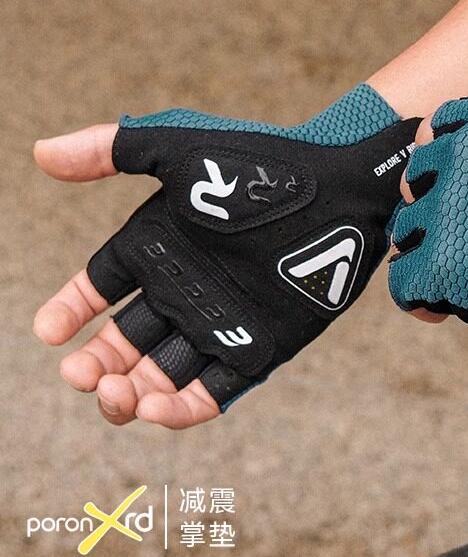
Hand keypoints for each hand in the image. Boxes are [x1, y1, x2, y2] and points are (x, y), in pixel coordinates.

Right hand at [34, 85, 417, 427]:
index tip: (49, 332)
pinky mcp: (260, 345)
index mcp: (160, 244)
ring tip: (117, 396)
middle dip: (97, 363)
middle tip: (81, 375)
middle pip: (125, 340)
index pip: (100, 287)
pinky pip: (215, 388)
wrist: (338, 187)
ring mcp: (222, 318)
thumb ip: (111, 149)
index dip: (71, 310)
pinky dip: (184, 407)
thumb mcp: (178, 147)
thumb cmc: (257, 163)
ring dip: (132, 392)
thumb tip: (39, 152)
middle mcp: (186, 285)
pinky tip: (156, 409)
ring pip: (162, 371)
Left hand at [389, 94, 467, 377]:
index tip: (456, 190)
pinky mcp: (441, 260)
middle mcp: (465, 150)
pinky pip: (402, 278)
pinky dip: (420, 296)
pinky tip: (445, 307)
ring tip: (461, 274)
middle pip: (415, 180)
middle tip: (464, 240)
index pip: (434, 129)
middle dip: (432, 208)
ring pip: (406, 230)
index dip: (441, 166)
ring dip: (426, 253)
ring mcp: (450, 205)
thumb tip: (442, 160)